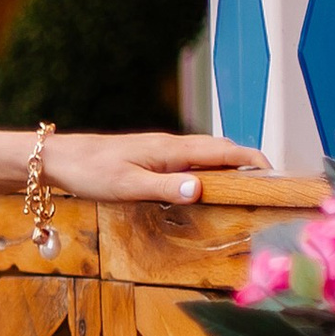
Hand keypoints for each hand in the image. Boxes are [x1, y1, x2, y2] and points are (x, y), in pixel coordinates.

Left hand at [45, 130, 268, 204]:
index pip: (224, 151)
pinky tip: (205, 184)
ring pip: (205, 153)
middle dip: (247, 163)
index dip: (252, 162)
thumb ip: (165, 188)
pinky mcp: (150, 156)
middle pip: (220, 149)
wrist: (59, 159)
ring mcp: (160, 150)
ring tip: (245, 186)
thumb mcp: (127, 186)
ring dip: (228, 166)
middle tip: (267, 185)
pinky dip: (207, 168)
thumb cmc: (90, 172)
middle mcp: (170, 146)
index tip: (276, 175)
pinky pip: (189, 159)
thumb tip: (201, 189)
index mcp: (171, 150)